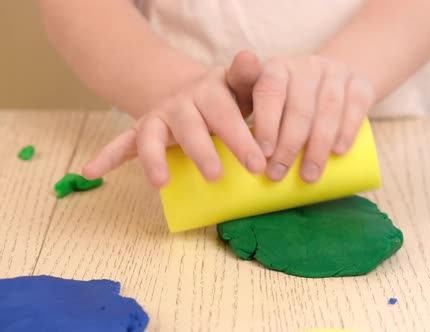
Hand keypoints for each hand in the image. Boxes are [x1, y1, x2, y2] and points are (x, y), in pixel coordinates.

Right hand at [82, 53, 265, 186]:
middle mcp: (181, 104)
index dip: (240, 139)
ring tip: (159, 183)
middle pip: (189, 127)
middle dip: (201, 151)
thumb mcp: (240, 86)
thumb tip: (249, 57)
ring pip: (151, 136)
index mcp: (209, 93)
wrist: (195, 92)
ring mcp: (159, 117)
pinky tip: (91, 171)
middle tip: (215, 176)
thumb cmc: (228, 97)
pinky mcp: (144, 132)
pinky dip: (107, 156)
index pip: (225, 114)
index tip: (257, 165)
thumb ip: (247, 76)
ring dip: (153, 159)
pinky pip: (123, 143)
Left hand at [228, 54, 375, 182]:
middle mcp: (305, 66)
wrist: (332, 77)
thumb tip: (224, 157)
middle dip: (288, 145)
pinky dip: (347, 130)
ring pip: (328, 109)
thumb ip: (240, 116)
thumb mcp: (259, 98)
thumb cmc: (286, 99)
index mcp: (276, 68)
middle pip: (299, 107)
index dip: (266, 123)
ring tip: (307, 176)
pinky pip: (356, 105)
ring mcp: (335, 73)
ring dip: (317, 146)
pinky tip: (339, 152)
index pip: (268, 91)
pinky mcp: (360, 83)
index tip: (262, 153)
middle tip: (278, 175)